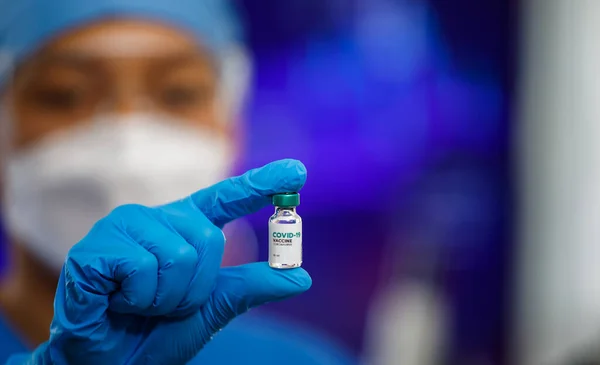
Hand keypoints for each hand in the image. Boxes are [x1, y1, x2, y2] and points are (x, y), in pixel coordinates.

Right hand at [27, 159, 310, 364]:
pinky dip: (138, 299)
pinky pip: (143, 269)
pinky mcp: (96, 248)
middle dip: (195, 289)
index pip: (226, 198)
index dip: (260, 184)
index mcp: (183, 228)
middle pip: (208, 240)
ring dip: (166, 298)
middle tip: (164, 303)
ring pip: (179, 257)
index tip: (297, 171)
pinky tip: (116, 301)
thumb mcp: (211, 309)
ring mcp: (124, 228)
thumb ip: (250, 287)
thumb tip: (301, 278)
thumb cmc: (155, 332)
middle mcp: (156, 219)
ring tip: (137, 303)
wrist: (109, 363)